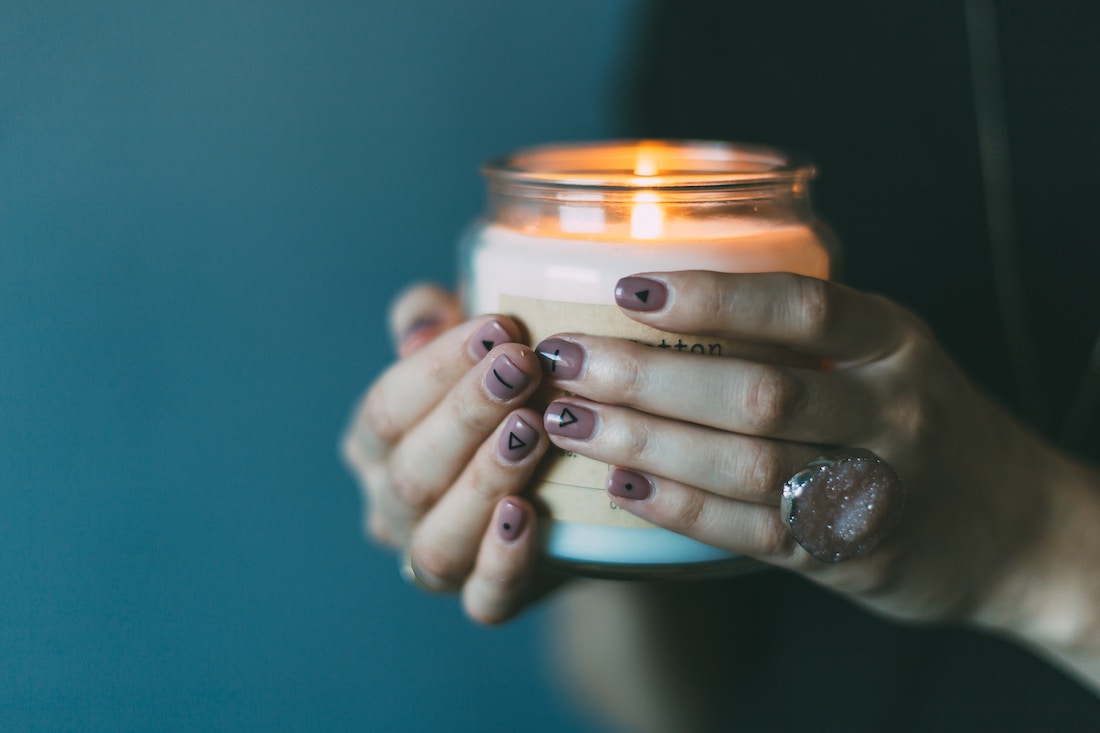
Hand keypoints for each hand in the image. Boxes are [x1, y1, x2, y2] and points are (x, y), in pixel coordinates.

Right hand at [341, 284, 550, 623]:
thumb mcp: (472, 344)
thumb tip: (421, 324)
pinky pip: (484, 599)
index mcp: (375, 444)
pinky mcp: (487, 598)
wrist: (564, 485)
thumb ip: (433, 316)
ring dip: (483, 481)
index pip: (386, 409)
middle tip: (523, 367)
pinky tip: (529, 516)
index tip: (499, 327)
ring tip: (532, 430)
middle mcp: (392, 507)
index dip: (437, 368)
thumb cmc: (506, 393)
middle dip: (466, 415)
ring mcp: (435, 559)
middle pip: (410, 472)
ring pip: (438, 539)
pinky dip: (502, 562)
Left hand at [535, 270, 1098, 629]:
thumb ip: (804, 333)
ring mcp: (873, 488)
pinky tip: (621, 484)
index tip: (628, 290)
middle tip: (567, 360)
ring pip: (745, 466)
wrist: (1011, 527)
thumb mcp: (888, 353)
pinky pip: (751, 532)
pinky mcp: (847, 554)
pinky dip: (679, 507)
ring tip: (570, 421)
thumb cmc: (922, 419)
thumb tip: (663, 297)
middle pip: (757, 392)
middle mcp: (891, 411)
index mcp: (896, 341)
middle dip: (647, 376)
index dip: (711, 298)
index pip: (800, 307)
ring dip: (645, 442)